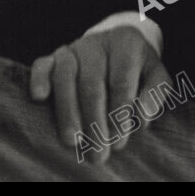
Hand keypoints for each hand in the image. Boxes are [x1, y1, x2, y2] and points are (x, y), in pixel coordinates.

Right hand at [29, 26, 167, 165]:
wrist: (115, 48)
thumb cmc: (137, 69)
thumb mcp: (155, 75)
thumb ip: (155, 92)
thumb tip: (142, 116)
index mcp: (126, 42)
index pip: (121, 80)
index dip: (119, 112)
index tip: (119, 140)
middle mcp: (97, 42)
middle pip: (92, 83)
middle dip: (94, 121)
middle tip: (98, 153)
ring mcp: (73, 48)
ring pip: (65, 75)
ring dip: (68, 111)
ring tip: (73, 140)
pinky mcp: (53, 57)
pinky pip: (42, 64)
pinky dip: (39, 79)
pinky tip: (40, 98)